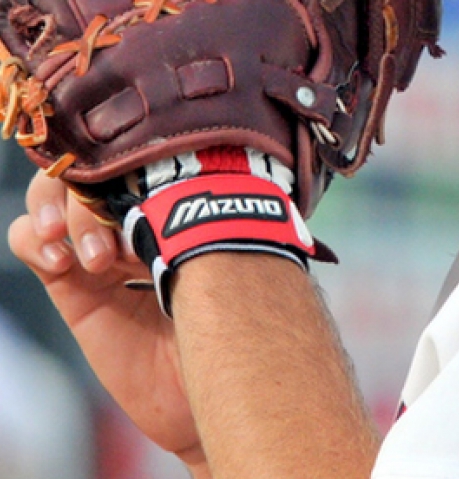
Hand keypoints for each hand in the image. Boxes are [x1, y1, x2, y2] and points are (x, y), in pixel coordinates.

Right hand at [8, 170, 207, 474]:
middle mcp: (135, 224)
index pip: (137, 161)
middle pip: (91, 170)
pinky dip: (35, 240)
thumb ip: (193, 226)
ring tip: (92, 256)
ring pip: (53, 197)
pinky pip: (31, 243)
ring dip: (62, 211)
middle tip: (112, 224)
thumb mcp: (218, 269)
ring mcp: (101, 254)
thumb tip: (183, 179)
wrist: (210, 394)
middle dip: (92, 188)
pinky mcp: (73, 289)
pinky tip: (63, 263)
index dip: (128, 162)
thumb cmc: (228, 328)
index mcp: (177, 209)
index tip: (148, 187)